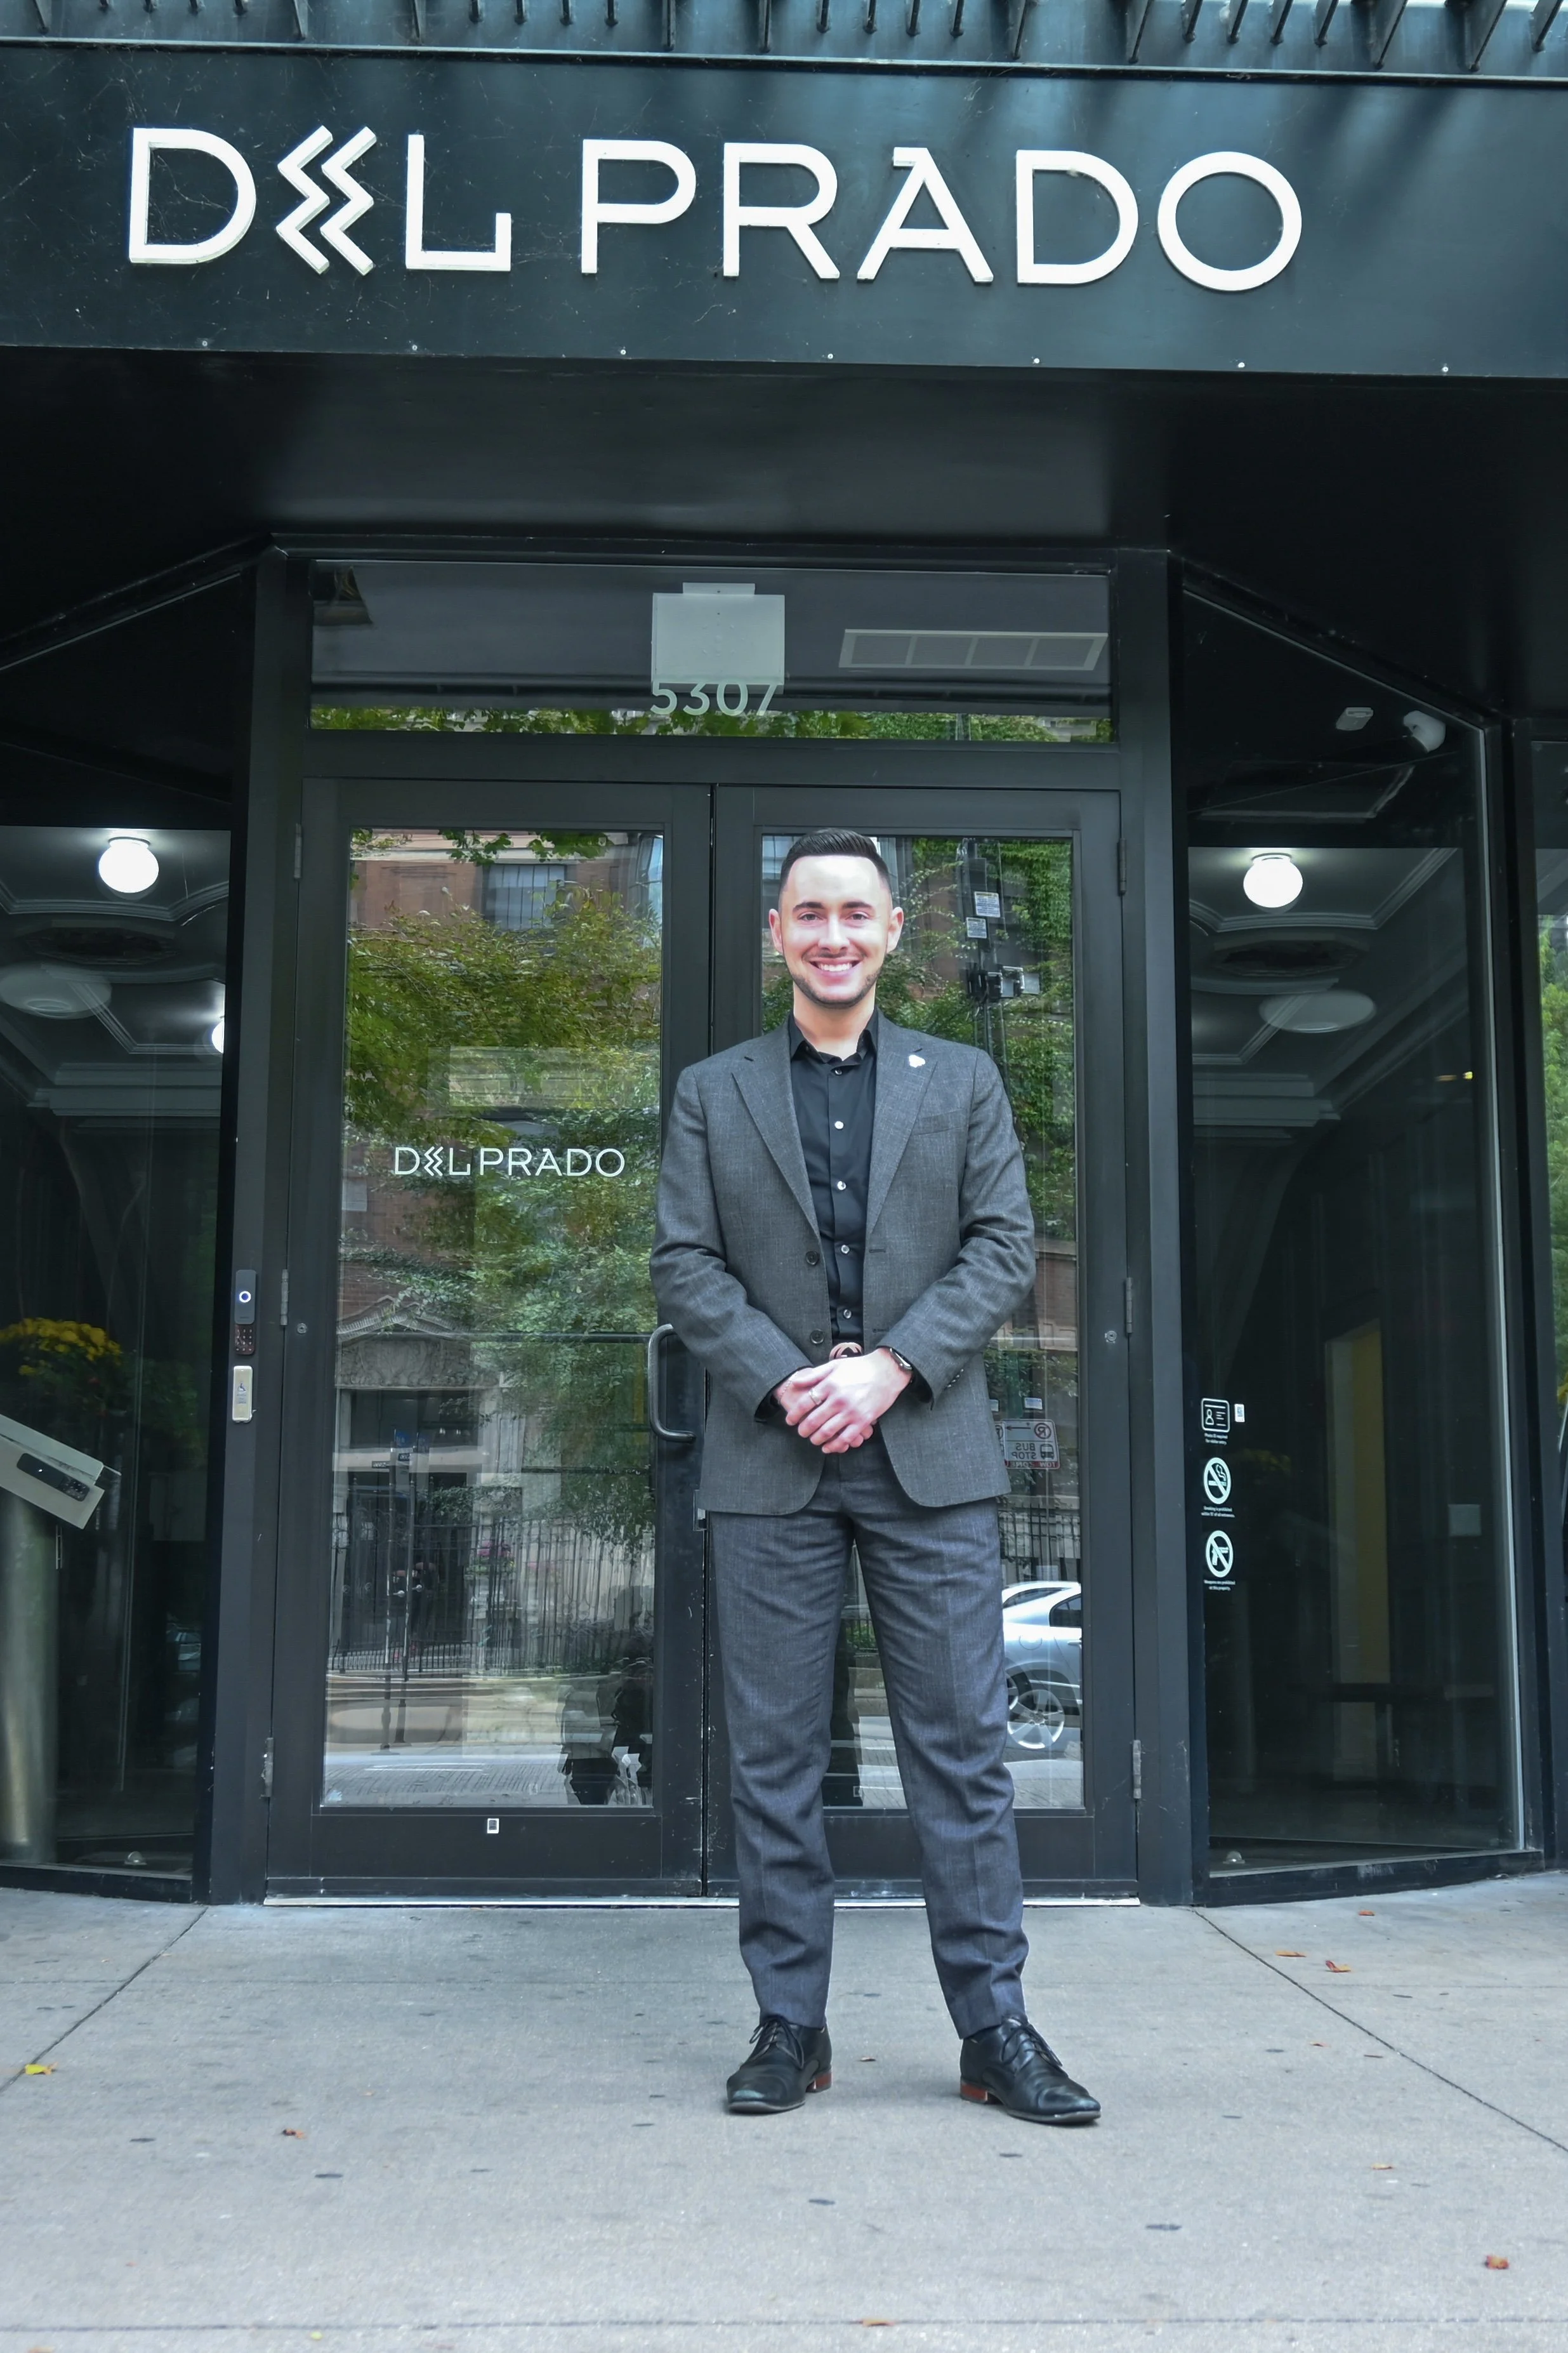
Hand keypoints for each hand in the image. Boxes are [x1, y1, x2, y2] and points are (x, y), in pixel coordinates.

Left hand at [775, 1349, 911, 1452]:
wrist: (887, 1371)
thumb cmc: (859, 1367)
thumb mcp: (835, 1365)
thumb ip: (814, 1375)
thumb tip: (796, 1382)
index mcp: (830, 1384)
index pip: (805, 1403)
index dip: (795, 1414)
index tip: (790, 1421)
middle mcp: (838, 1399)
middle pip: (813, 1420)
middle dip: (803, 1430)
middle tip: (801, 1432)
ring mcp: (851, 1411)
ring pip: (827, 1432)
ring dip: (816, 1439)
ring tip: (813, 1440)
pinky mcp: (863, 1421)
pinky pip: (845, 1438)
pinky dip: (834, 1446)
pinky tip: (828, 1447)